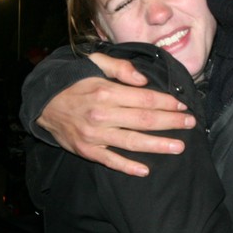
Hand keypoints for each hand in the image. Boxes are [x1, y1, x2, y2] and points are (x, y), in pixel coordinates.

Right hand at [37, 53, 195, 176]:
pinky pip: (110, 161)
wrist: (41, 103)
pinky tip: (145, 170)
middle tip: (190, 123)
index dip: (167, 102)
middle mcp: (101, 115)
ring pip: (132, 142)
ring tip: (178, 146)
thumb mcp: (93, 63)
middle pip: (144, 120)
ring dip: (158, 145)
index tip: (182, 105)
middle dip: (171, 122)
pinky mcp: (86, 150)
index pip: (145, 98)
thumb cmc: (71, 81)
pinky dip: (127, 167)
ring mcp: (94, 135)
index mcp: (105, 92)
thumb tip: (144, 80)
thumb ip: (120, 68)